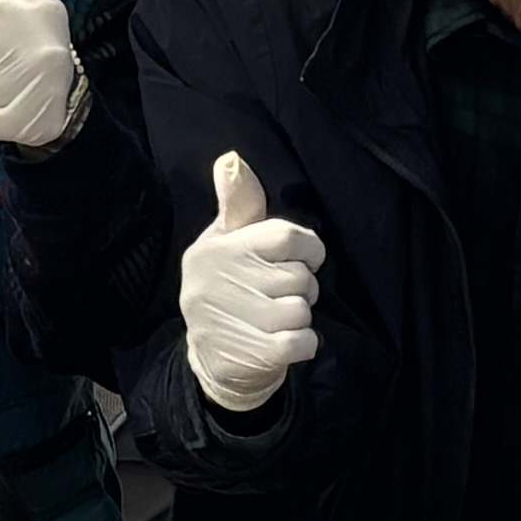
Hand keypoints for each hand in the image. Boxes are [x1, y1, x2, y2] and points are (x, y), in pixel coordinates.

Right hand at [182, 150, 326, 417]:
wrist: (213, 362)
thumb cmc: (229, 289)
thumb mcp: (227, 243)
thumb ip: (238, 204)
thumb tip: (231, 158)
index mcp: (214, 251)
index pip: (285, 236)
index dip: (307, 250)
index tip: (299, 260)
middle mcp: (215, 282)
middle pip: (298, 276)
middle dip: (300, 288)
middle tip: (277, 296)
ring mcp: (231, 319)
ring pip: (302, 310)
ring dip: (299, 318)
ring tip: (275, 320)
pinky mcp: (251, 353)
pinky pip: (303, 341)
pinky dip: (303, 344)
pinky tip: (282, 343)